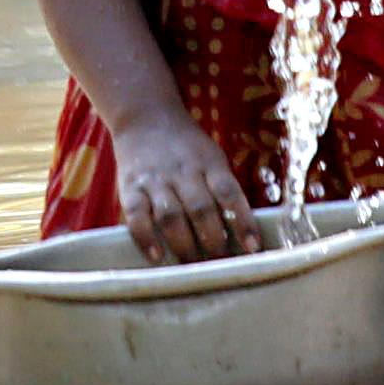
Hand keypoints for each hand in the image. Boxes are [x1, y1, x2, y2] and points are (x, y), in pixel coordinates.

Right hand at [112, 113, 264, 262]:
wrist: (145, 118)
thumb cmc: (187, 148)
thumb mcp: (212, 159)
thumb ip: (223, 190)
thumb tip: (243, 233)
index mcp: (209, 164)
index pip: (229, 193)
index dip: (243, 222)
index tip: (253, 248)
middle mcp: (183, 171)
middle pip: (200, 209)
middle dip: (213, 241)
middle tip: (221, 265)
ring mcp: (155, 180)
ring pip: (170, 216)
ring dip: (183, 245)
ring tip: (192, 266)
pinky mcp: (130, 188)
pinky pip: (136, 216)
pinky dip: (146, 238)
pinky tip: (156, 256)